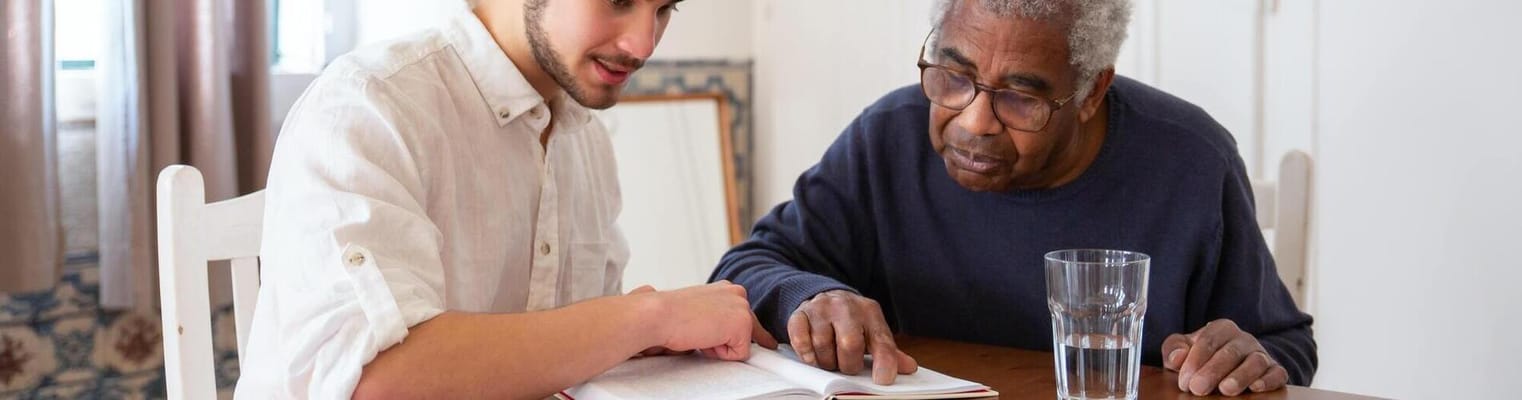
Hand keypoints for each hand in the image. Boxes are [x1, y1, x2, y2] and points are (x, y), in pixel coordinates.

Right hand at [639, 282, 777, 360]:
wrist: (660, 314)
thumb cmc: (670, 315)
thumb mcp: (700, 311)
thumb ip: (718, 317)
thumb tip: (729, 335)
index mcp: (728, 289)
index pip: (743, 317)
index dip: (732, 333)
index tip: (732, 335)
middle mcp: (738, 294)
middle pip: (749, 332)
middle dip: (727, 340)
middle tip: (700, 331)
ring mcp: (742, 308)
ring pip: (742, 344)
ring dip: (720, 346)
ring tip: (699, 333)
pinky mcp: (742, 325)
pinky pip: (739, 354)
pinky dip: (721, 353)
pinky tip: (704, 338)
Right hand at [789, 290, 917, 384]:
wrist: (825, 296)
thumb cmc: (852, 321)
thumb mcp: (872, 331)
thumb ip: (888, 351)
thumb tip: (909, 368)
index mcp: (870, 312)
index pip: (882, 341)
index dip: (884, 363)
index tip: (882, 380)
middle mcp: (846, 306)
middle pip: (850, 344)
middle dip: (848, 364)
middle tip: (846, 366)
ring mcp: (821, 308)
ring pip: (823, 345)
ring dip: (826, 361)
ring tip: (830, 358)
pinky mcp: (800, 314)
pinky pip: (801, 340)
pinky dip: (807, 354)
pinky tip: (813, 354)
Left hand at [1162, 319, 1288, 395]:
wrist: (1230, 367)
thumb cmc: (1202, 358)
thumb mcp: (1183, 350)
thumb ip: (1173, 349)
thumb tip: (1177, 357)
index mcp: (1221, 329)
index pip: (1208, 340)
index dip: (1195, 360)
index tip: (1184, 380)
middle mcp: (1244, 339)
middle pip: (1230, 352)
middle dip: (1212, 371)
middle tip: (1197, 388)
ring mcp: (1261, 354)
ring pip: (1255, 361)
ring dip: (1241, 376)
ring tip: (1226, 389)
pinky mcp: (1275, 370)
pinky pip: (1277, 373)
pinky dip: (1269, 380)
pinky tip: (1256, 388)